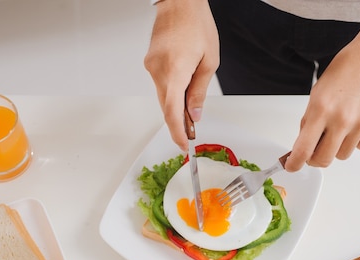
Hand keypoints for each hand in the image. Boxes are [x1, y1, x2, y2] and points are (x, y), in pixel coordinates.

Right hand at [144, 0, 218, 150]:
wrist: (180, 2)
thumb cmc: (196, 24)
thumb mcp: (209, 61)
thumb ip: (200, 91)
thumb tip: (195, 114)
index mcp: (175, 72)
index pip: (172, 112)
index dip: (177, 132)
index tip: (183, 144)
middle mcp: (158, 71)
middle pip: (166, 107)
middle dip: (178, 123)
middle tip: (191, 133)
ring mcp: (151, 66)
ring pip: (163, 96)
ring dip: (176, 106)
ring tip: (191, 112)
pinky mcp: (150, 61)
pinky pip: (161, 84)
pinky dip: (171, 91)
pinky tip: (183, 92)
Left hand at [285, 14, 359, 170]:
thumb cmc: (346, 69)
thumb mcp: (318, 92)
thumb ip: (310, 120)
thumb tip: (302, 146)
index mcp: (321, 109)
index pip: (303, 149)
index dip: (295, 163)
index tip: (291, 166)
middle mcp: (342, 120)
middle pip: (324, 160)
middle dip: (315, 159)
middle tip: (315, 151)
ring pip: (343, 155)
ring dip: (337, 147)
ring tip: (342, 125)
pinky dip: (356, 139)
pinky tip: (358, 120)